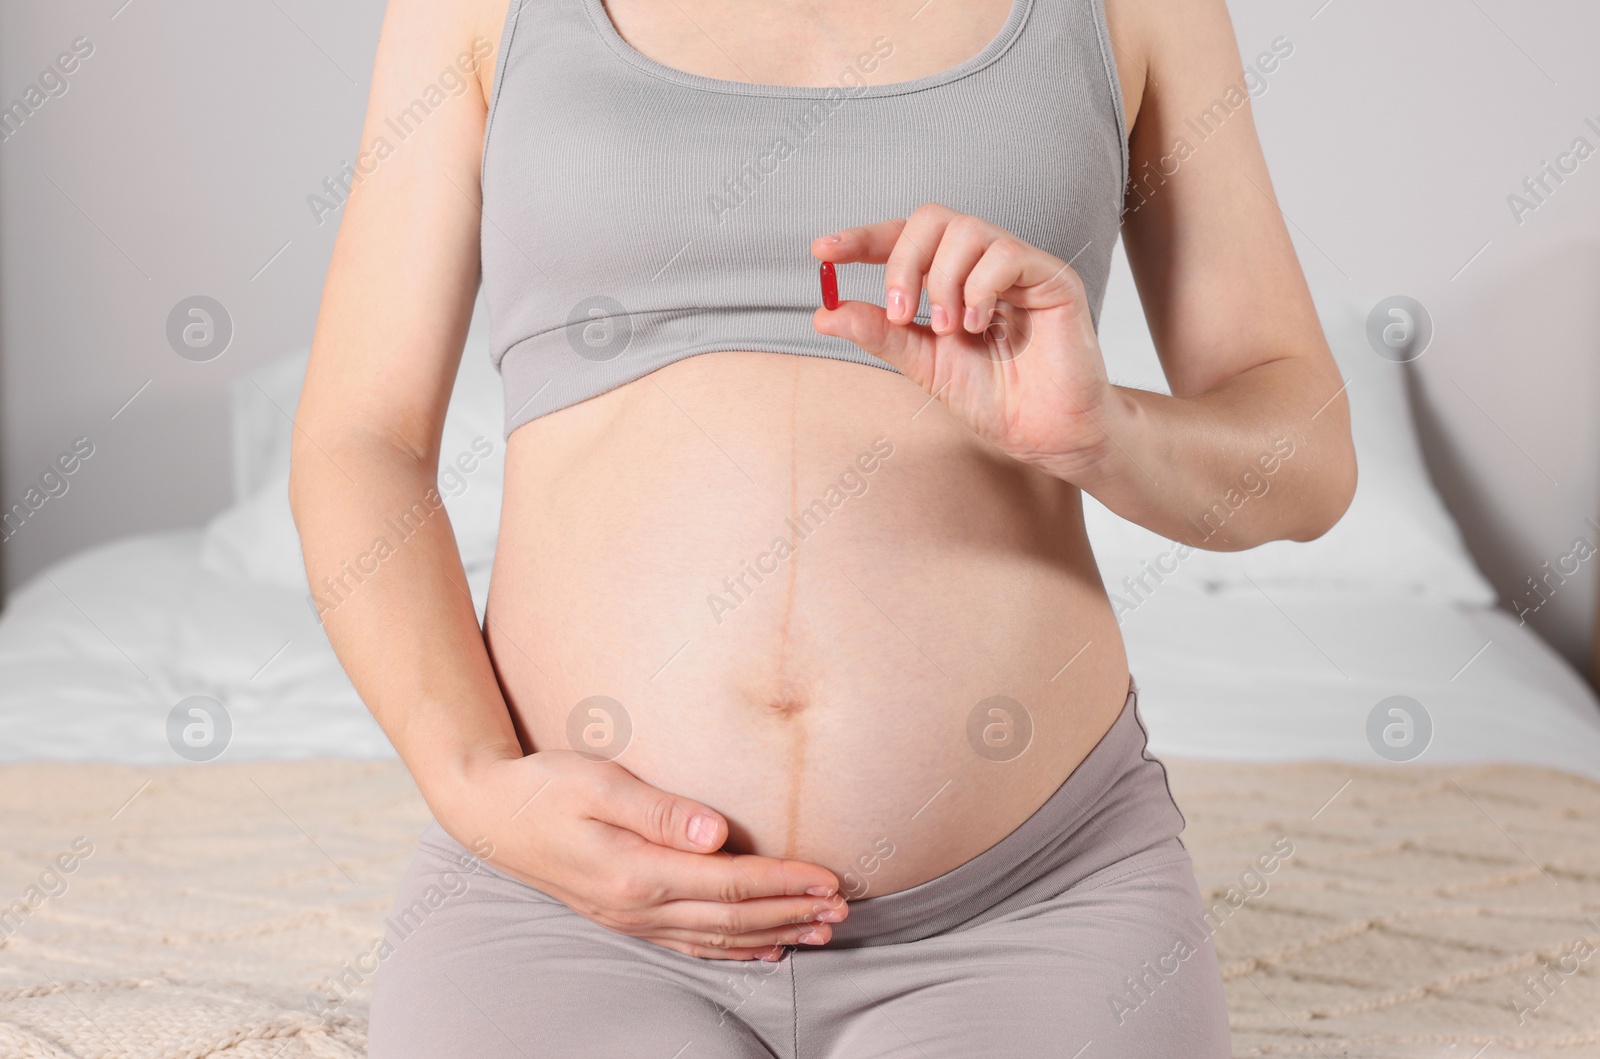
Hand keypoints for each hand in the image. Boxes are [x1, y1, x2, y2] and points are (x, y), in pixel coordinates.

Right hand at [433, 748, 847, 960]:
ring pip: (716, 938)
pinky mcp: (624, 917)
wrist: (489, 814)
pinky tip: (761, 949)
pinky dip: (732, 950)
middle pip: (733, 918)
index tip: (830, 878)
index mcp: (636, 872)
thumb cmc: (545, 787)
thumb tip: (718, 833)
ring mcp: (630, 919)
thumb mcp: (600, 783)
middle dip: (792, 913)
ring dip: (773, 934)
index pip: (730, 883)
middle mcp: (637, 906)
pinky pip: (690, 944)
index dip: (785, 883)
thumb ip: (661, 810)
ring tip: (820, 932)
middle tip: (844, 909)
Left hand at [812, 203, 1122, 484]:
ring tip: (950, 329)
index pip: (904, 238)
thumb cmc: (995, 398)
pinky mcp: (1053, 278)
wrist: (1045, 434)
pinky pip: (1005, 254)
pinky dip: (980, 289)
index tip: (824, 251)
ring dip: (943, 281)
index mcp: (952, 278)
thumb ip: (881, 334)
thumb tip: (824, 314)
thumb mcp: (924, 365)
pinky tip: (980, 326)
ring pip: (966, 230)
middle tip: (901, 312)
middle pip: (932, 219)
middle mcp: (984, 264)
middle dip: (903, 261)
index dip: (863, 238)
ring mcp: (1020, 267)